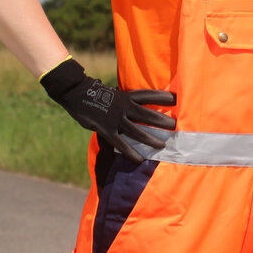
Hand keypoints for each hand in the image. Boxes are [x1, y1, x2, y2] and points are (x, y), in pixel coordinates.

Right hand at [39, 58, 175, 163]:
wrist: (77, 93)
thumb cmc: (95, 92)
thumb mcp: (113, 93)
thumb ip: (123, 100)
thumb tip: (133, 103)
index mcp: (126, 96)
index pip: (148, 95)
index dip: (162, 97)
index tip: (176, 99)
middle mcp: (124, 106)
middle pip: (147, 114)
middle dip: (162, 121)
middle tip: (175, 126)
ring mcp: (116, 119)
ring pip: (137, 130)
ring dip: (151, 138)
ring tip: (163, 145)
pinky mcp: (107, 130)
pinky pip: (121, 143)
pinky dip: (131, 152)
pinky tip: (140, 159)